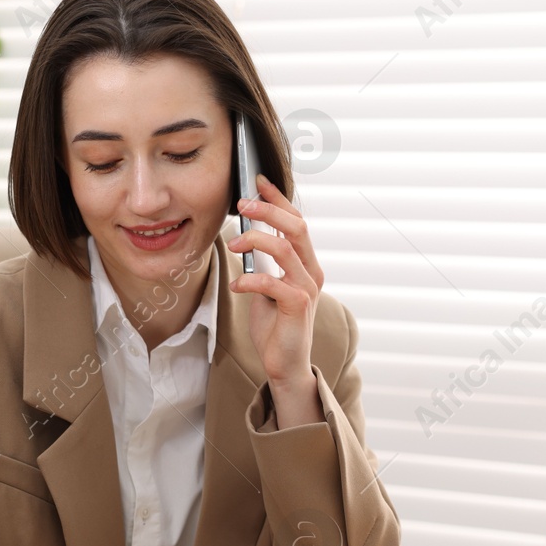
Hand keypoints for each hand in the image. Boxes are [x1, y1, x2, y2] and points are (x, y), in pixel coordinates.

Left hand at [228, 173, 325, 426]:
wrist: (284, 364)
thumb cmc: (275, 326)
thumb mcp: (267, 287)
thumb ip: (264, 264)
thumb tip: (246, 237)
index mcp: (306, 264)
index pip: (295, 222)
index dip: (279, 199)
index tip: (258, 181)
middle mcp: (311, 272)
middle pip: (296, 226)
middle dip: (268, 210)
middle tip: (241, 204)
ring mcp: (307, 289)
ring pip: (285, 249)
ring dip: (255, 240)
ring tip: (233, 245)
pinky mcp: (297, 307)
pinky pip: (272, 282)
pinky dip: (249, 279)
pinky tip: (235, 285)